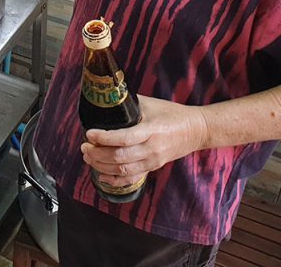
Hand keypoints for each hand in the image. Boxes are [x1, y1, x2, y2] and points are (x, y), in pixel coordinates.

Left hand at [80, 96, 208, 190]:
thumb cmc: (173, 114)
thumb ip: (129, 104)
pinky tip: (102, 176)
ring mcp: (153, 161)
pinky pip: (131, 178)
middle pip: (119, 157)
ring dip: (102, 166)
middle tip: (84, 147)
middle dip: (97, 154)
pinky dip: (115, 180)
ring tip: (88, 158)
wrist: (196, 130)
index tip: (89, 134)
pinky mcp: (153, 167)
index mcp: (151, 130)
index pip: (124, 138)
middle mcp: (152, 148)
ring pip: (123, 170)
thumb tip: (107, 99)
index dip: (104, 138)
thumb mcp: (151, 105)